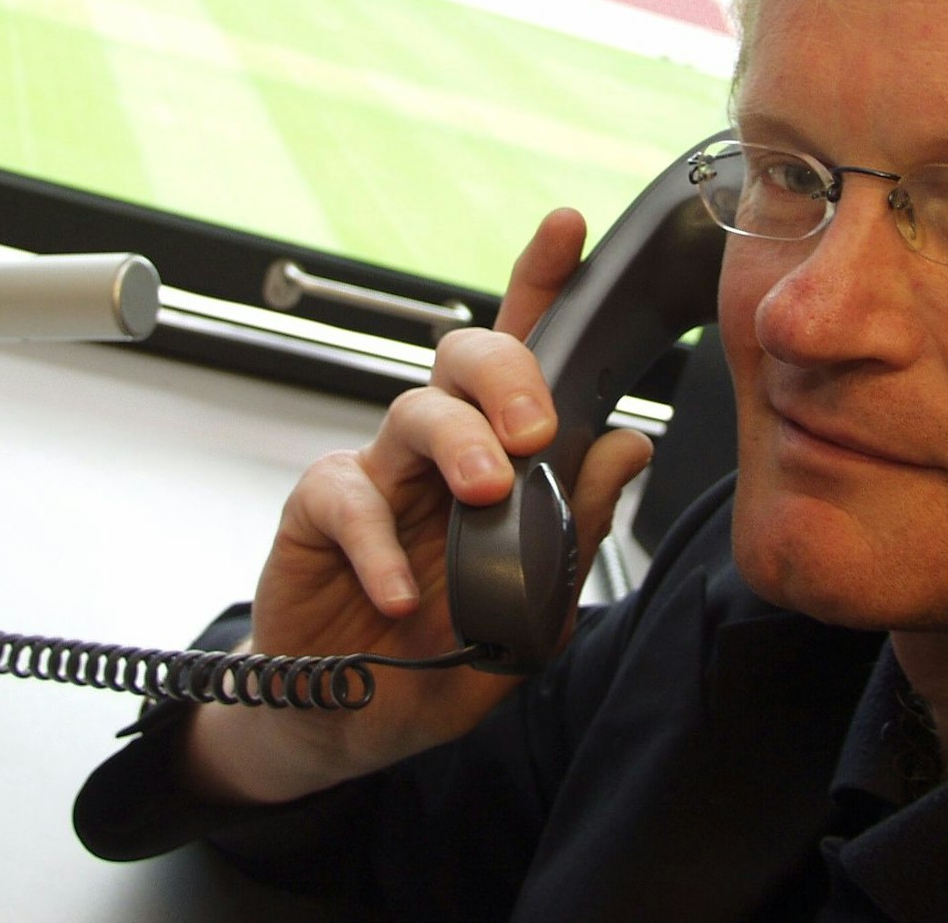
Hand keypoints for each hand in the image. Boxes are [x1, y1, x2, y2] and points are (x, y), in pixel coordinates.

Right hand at [183, 208, 655, 803]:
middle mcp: (437, 449)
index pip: (523, 353)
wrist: (352, 720)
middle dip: (507, 373)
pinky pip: (345, 497)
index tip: (566, 226)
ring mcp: (375, 474)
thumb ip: (577, 529)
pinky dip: (377, 545)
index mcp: (496, 454)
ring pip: (413, 409)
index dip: (541, 281)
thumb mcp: (533, 607)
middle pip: (464, 359)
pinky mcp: (316, 515)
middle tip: (537, 431)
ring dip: (458, 444)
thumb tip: (631, 446)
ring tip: (486, 494)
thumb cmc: (442, 654)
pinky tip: (403, 593)